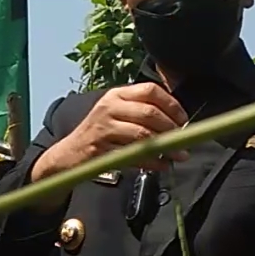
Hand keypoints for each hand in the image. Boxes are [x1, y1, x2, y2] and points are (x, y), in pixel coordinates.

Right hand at [35, 83, 189, 178]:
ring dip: (166, 146)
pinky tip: (163, 165)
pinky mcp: (101, 150)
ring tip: (179, 155)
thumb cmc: (99, 133)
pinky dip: (152, 162)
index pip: (150, 90)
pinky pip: (133, 156)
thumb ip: (141, 111)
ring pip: (142, 134)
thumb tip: (178, 121)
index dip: (171, 104)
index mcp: (116, 95)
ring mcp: (104, 128)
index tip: (184, 119)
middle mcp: (109, 107)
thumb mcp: (116, 114)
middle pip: (149, 112)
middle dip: (171, 127)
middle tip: (186, 139)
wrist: (69, 154)